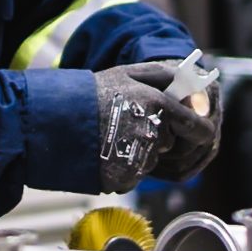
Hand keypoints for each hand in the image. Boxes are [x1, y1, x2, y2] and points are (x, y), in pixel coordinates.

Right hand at [94, 62, 216, 191]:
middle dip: (156, 137)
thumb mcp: (126, 73)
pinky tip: (104, 153)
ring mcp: (139, 157)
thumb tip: (195, 89)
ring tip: (111, 137)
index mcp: (159, 105)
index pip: (200, 129)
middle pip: (170, 144)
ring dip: (137, 153)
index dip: (197, 131)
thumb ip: (164, 77)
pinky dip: (122, 168)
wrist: (52, 120)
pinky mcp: (124, 177)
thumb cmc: (90, 94)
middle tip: (127, 125)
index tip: (190, 130)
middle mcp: (153, 132)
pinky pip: (133, 175)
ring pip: (151, 160)